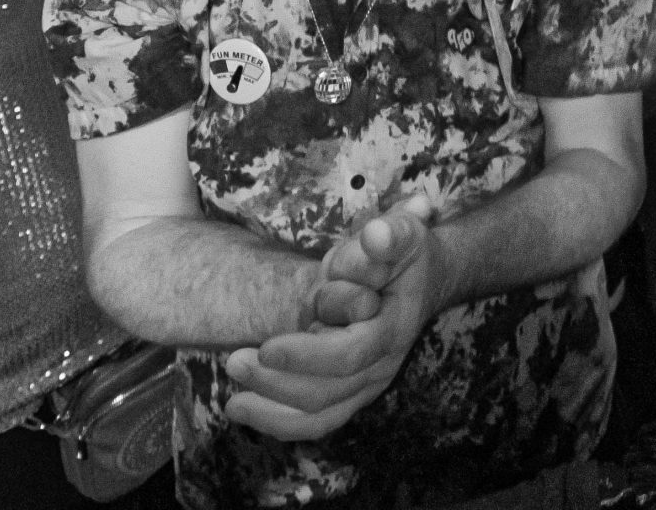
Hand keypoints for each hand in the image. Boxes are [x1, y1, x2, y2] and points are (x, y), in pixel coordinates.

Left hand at [227, 206, 438, 440]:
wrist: (422, 281)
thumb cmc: (403, 253)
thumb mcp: (404, 231)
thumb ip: (390, 234)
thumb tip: (376, 235)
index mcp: (393, 328)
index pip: (349, 355)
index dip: (306, 356)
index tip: (266, 348)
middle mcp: (383, 366)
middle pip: (327, 392)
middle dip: (276, 383)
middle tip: (234, 362)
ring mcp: (368, 385)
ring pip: (319, 416)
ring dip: (272, 411)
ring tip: (233, 402)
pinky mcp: (351, 394)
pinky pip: (315, 422)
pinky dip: (279, 422)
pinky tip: (245, 410)